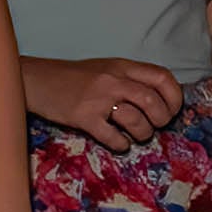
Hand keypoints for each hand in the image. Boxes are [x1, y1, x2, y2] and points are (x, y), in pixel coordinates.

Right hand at [24, 54, 182, 146]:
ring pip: (136, 121)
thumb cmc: (74, 77)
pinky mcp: (83, 117)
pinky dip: (121, 144)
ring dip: (143, 134)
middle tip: (156, 126)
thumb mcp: (107, 68)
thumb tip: (162, 99)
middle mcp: (113, 80)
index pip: (163, 77)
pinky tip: (118, 142)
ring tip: (137, 136)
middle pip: (153, 101)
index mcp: (123, 66)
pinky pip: (113, 137)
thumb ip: (132, 79)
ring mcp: (98, 99)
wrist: (37, 80)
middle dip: (162, 119)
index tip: (172, 110)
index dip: (174, 97)